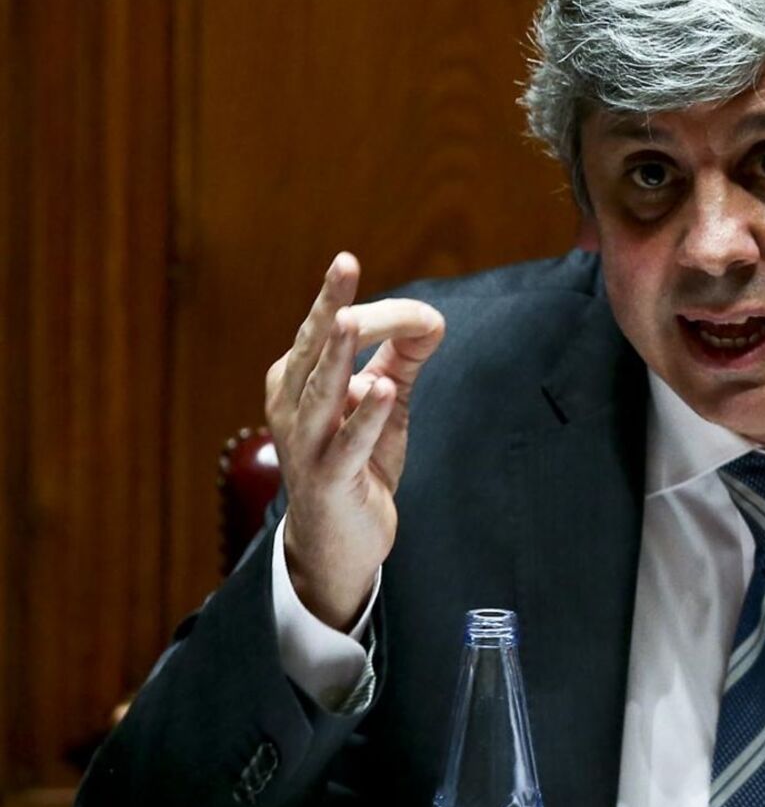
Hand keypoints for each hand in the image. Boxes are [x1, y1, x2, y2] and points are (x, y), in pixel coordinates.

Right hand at [265, 253, 444, 630]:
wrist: (341, 542)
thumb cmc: (357, 465)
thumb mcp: (381, 404)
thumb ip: (400, 361)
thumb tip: (432, 318)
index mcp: (296, 383)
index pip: (325, 332)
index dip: (360, 306)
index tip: (379, 283)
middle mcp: (291, 408)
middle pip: (315, 349)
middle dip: (329, 305)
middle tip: (343, 264)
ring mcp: (306, 444)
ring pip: (322, 391)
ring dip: (339, 355)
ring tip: (351, 318)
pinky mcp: (330, 478)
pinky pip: (349, 443)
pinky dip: (365, 416)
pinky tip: (380, 391)